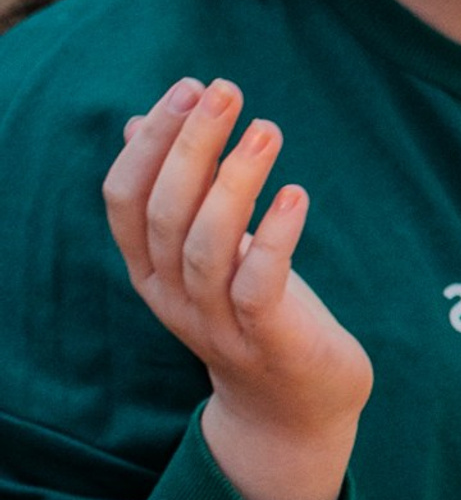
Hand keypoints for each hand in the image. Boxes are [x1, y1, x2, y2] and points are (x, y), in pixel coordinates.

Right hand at [104, 81, 373, 499]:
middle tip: (225, 92)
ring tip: (266, 130)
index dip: (152, 142)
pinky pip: (258, 286)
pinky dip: (276, 238)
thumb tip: (142, 124)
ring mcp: (216, 324)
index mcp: (150, 270)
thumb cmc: (256, 314)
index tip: (188, 89)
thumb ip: (179, 192)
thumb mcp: (212, 250)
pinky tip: (296, 194)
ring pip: (206, 246)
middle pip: (165, 212)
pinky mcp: (268, 342)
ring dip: (235, 180)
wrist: (295, 410)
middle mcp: (172, 297)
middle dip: (191, 145)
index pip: (125, 199)